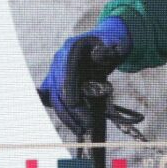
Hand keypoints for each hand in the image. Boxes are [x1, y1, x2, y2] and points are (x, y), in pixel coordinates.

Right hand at [39, 15, 129, 136]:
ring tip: (80, 130)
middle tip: (85, 129)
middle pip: (58, 91)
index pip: (66, 80)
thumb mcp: (114, 43)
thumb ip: (107, 50)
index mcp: (71, 50)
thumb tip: (98, 55)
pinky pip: (51, 93)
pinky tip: (62, 119)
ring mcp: (57, 68)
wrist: (108, 37)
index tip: (86, 118)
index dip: (73, 101)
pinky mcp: (58, 76)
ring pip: (54, 96)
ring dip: (65, 115)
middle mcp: (59, 59)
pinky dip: (55, 106)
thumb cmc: (113, 41)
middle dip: (70, 114)